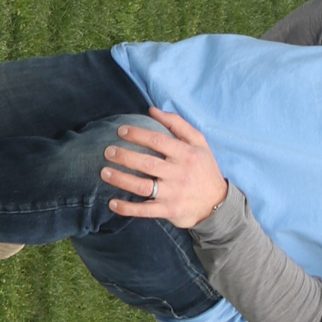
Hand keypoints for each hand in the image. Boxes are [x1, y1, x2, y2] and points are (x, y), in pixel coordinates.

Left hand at [102, 110, 229, 227]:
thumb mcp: (198, 142)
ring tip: (104, 173)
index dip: (137, 134)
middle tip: (108, 151)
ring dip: (121, 179)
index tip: (121, 131)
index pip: (158, 140)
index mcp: (186, 154)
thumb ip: (177, 124)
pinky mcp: (168, 211)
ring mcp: (172, 194)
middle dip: (125, 156)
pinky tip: (112, 202)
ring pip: (142, 186)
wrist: (216, 203)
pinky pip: (144, 210)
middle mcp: (178, 173)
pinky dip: (127, 208)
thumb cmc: (204, 168)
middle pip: (147, 163)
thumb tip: (152, 110)